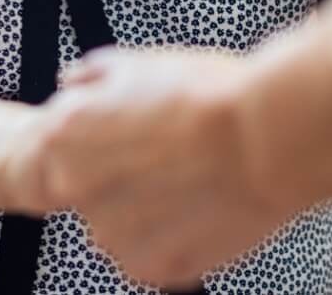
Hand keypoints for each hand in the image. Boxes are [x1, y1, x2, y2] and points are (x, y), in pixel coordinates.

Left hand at [21, 46, 304, 288]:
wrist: (268, 137)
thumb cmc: (209, 94)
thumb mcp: (139, 62)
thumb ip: (91, 77)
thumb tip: (70, 83)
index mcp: (63, 135)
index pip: (63, 147)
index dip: (107, 138)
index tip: (140, 133)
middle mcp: (76, 189)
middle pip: (92, 188)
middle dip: (125, 176)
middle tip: (172, 156)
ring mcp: (112, 235)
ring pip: (122, 226)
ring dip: (148, 212)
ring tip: (194, 180)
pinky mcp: (150, 268)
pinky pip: (152, 256)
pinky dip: (174, 240)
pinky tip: (203, 207)